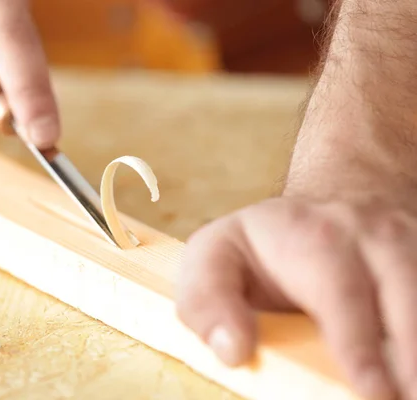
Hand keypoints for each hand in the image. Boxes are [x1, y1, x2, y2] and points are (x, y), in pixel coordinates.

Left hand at [177, 197, 416, 399]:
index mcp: (311, 237)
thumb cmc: (261, 246)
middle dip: (412, 354)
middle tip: (405, 398)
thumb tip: (234, 351)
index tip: (373, 391)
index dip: (357, 342)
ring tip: (412, 391)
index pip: (338, 290)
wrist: (324, 205)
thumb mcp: (214, 257)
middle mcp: (370, 237)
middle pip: (406, 293)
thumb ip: (208, 301)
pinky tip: (412, 368)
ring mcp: (410, 246)